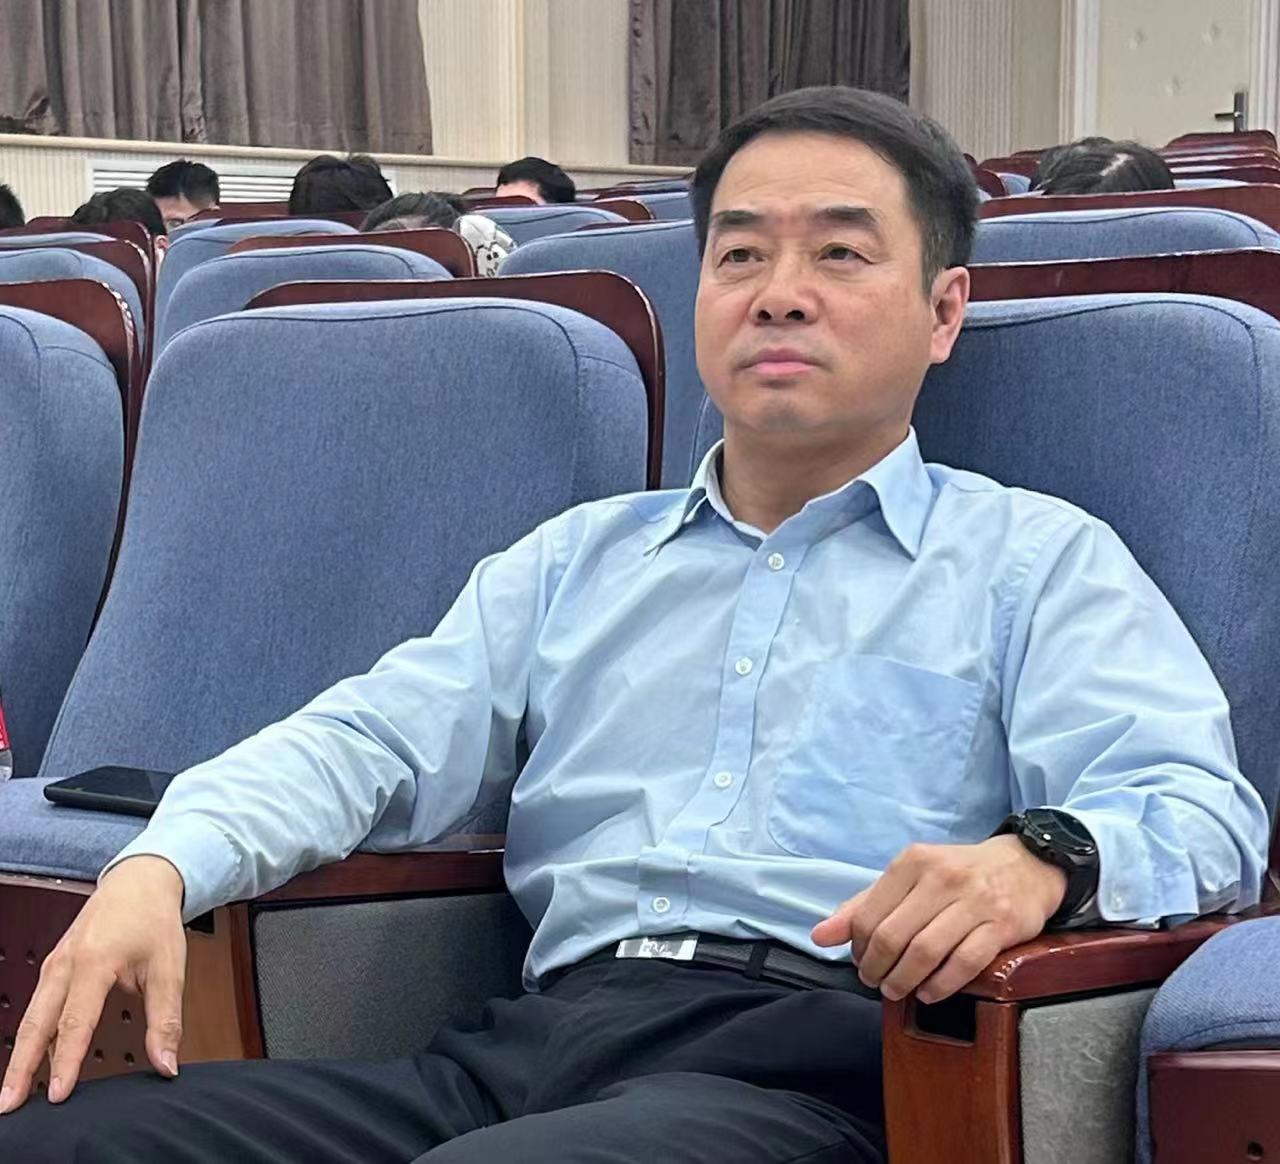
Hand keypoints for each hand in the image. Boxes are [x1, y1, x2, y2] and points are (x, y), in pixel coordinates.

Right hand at [0, 855, 187, 1114]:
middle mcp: (66, 964)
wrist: (139, 881)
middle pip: (37, 1023)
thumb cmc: (154, 920)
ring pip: (32, 1017)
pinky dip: (32, 1036)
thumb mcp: (169, 967)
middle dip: (21, 1067)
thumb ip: (167, 1019)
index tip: (58, 1094)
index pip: (76, 1021)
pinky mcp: (54, 967)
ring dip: (21, 1056)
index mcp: (94, 962)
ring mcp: (55, 964)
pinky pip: (38, 1006)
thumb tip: (167, 1065)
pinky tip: (31, 1061)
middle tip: (10, 1105)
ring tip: (12, 1094)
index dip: (67, 1061)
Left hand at [811, 836, 1066, 1004]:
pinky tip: (929, 993)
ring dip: (904, 981)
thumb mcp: (909, 878)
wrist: (1025, 864)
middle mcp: (942, 877)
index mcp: (913, 862)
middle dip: (876, 968)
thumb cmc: (957, 875)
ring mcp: (974, 901)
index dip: (857, 945)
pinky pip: (964, 963)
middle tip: (874, 981)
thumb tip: (819, 936)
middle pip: (893, 936)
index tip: (859, 960)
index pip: (869, 914)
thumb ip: (864, 905)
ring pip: (925, 952)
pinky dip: (941, 985)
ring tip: (896, 990)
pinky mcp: (1002, 925)